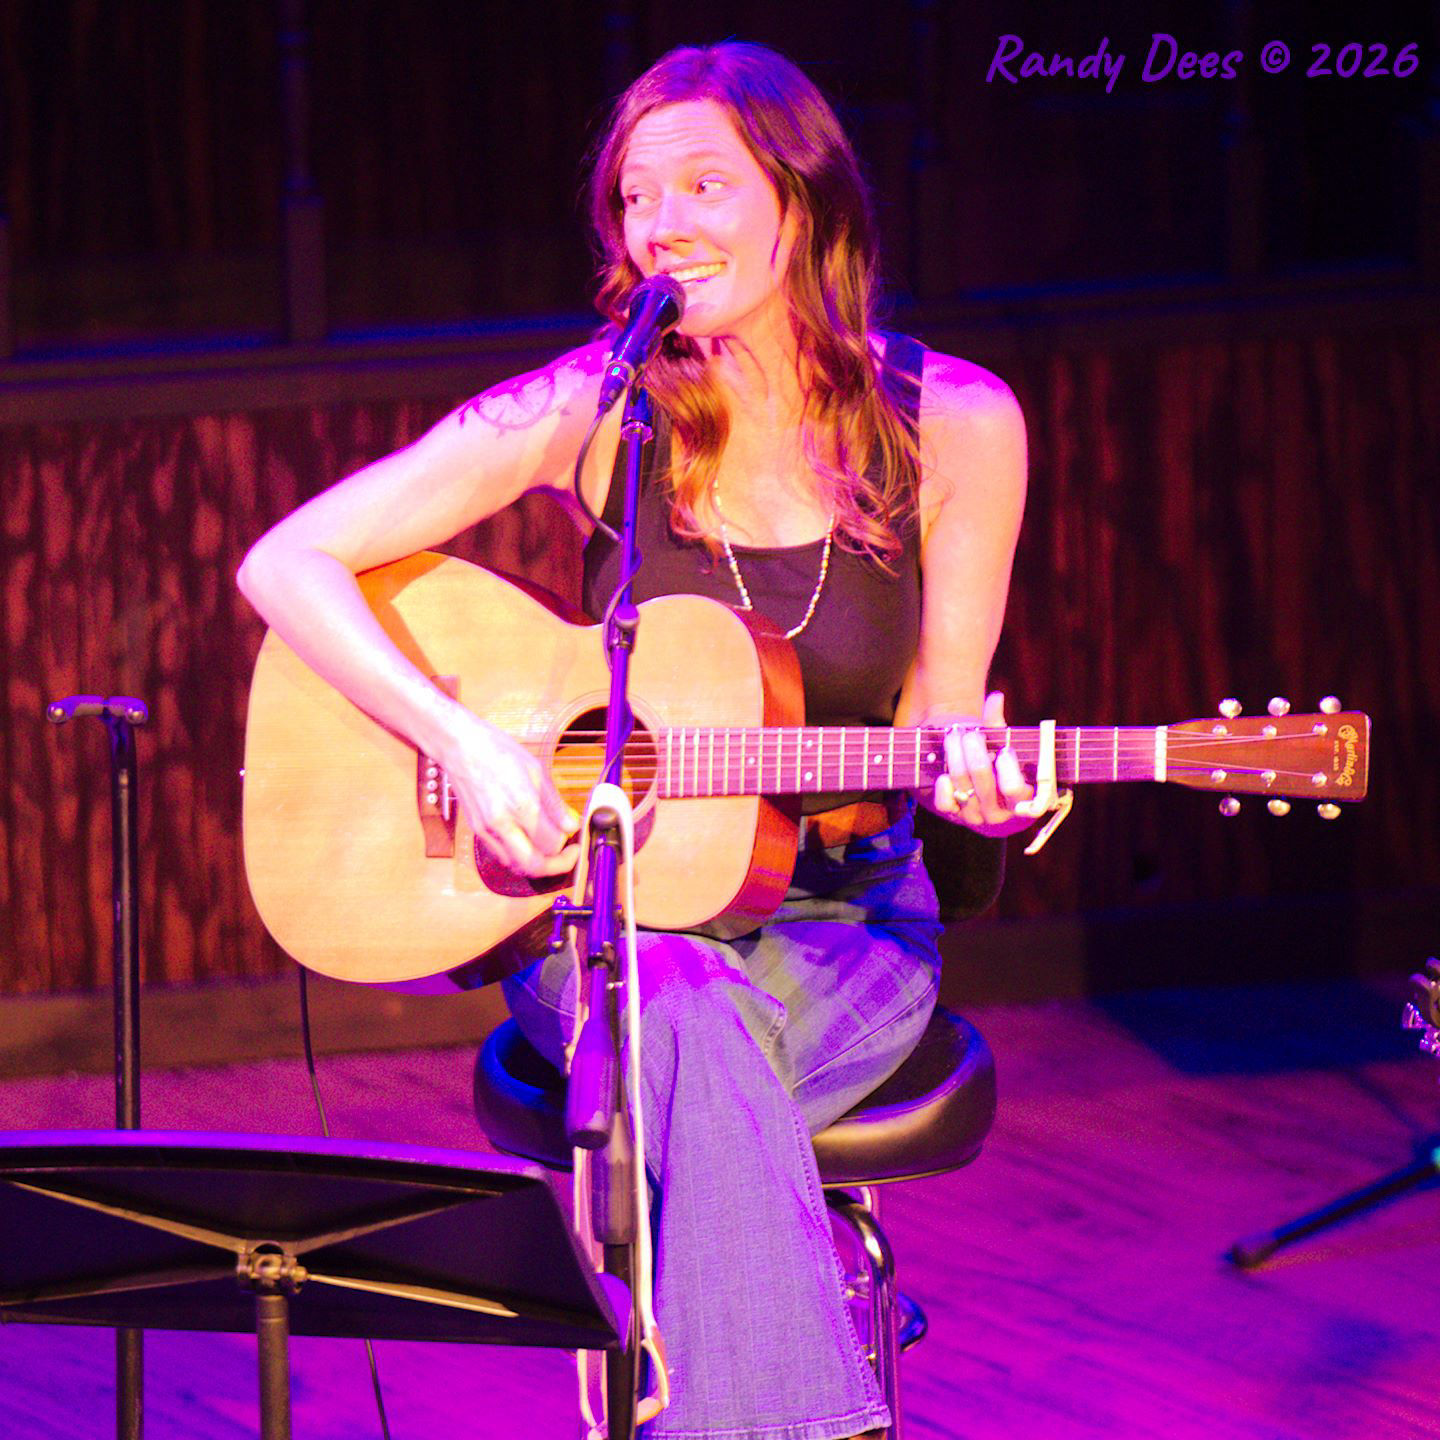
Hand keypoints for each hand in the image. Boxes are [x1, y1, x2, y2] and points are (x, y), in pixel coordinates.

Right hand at [437, 708, 580, 877]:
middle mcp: (503, 823)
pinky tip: (527, 841)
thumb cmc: (498, 752)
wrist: (461, 747)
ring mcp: (487, 830)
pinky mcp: (477, 831)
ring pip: (516, 865)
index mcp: (523, 805)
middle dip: (555, 865)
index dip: (568, 844)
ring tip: (548, 847)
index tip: (574, 839)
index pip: (553, 843)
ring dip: (535, 862)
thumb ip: (555, 803)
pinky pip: (501, 855)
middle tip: (566, 855)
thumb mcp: (536, 771)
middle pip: (534, 865)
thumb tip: (571, 825)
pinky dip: (518, 855)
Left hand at [931, 691, 1036, 836]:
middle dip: (974, 750)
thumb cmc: (998, 766)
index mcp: (1021, 800)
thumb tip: (995, 698)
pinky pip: (946, 803)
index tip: (1004, 750)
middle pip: (983, 779)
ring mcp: (975, 817)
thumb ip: (998, 725)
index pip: (1014, 788)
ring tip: (954, 736)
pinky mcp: (953, 815)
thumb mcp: (1003, 748)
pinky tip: (943, 771)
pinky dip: (943, 785)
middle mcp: (998, 813)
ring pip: (962, 785)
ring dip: (955, 756)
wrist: (977, 792)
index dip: (1008, 767)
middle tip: (969, 732)